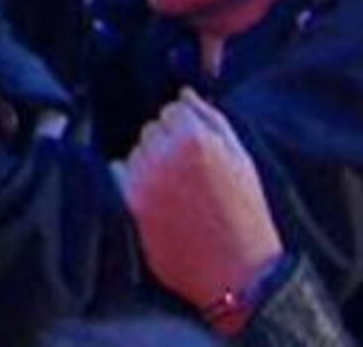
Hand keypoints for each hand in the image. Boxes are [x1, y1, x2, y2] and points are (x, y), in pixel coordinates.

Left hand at [120, 89, 284, 317]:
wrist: (235, 270)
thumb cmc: (244, 212)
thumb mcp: (241, 158)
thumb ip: (212, 118)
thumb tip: (183, 92)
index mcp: (196, 138)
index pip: (171, 109)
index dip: (185, 129)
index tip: (197, 150)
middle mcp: (165, 154)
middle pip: (150, 128)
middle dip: (166, 143)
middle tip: (189, 175)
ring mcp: (143, 179)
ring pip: (135, 150)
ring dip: (149, 162)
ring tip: (177, 191)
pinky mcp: (129, 203)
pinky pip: (118, 172)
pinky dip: (131, 178)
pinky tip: (156, 198)